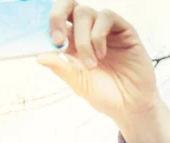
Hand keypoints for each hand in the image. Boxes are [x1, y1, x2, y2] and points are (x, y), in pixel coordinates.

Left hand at [39, 0, 169, 142]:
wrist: (131, 106)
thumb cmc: (105, 95)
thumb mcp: (78, 84)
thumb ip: (61, 68)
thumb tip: (39, 56)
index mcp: (72, 44)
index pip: (55, 23)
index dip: (46, 25)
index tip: (41, 41)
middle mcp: (87, 33)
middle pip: (68, 7)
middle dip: (57, 17)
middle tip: (57, 40)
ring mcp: (105, 30)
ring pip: (85, 13)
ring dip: (83, 39)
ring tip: (91, 64)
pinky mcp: (123, 30)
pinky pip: (106, 16)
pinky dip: (98, 34)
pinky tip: (101, 54)